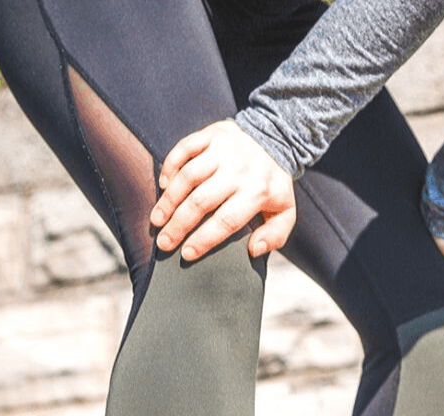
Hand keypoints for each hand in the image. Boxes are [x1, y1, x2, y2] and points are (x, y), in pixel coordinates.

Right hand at [150, 119, 296, 261]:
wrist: (275, 138)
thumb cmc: (273, 184)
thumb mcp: (285, 211)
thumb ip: (275, 235)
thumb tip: (253, 250)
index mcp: (257, 191)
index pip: (226, 221)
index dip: (204, 239)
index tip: (187, 254)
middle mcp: (239, 169)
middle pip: (201, 201)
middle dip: (179, 225)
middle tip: (163, 243)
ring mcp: (223, 149)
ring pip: (188, 176)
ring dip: (169, 200)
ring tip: (157, 220)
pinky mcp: (211, 134)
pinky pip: (184, 149)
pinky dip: (170, 166)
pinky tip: (163, 186)